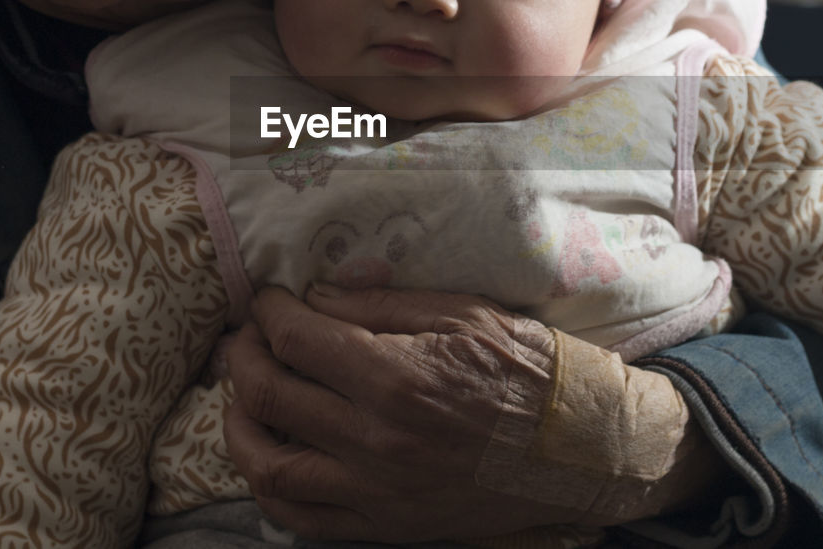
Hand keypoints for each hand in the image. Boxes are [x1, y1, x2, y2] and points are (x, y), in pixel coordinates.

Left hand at [223, 284, 578, 541]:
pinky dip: (269, 484)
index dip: (268, 311)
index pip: (295, 339)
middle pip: (268, 394)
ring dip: (239, 421)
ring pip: (268, 464)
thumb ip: (383, 303)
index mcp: (397, 377)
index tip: (269, 298)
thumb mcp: (465, 314)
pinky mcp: (386, 526)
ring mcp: (377, 491)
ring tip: (243, 392)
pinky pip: (301, 516)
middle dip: (244, 353)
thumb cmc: (531, 371)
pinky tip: (269, 452)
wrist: (583, 449)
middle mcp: (376, 440)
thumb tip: (316, 296)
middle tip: (249, 334)